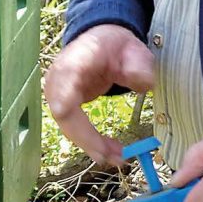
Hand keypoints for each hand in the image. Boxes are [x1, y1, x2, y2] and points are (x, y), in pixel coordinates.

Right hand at [43, 24, 154, 165]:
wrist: (101, 43)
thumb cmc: (117, 47)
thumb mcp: (134, 50)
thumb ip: (139, 65)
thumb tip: (144, 83)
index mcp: (78, 58)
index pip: (66, 76)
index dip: (62, 94)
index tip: (64, 111)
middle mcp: (60, 76)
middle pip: (64, 111)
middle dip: (86, 137)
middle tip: (114, 156)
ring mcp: (58, 92)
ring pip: (67, 125)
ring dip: (91, 144)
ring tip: (118, 158)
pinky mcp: (62, 105)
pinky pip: (72, 128)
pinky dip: (90, 142)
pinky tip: (110, 151)